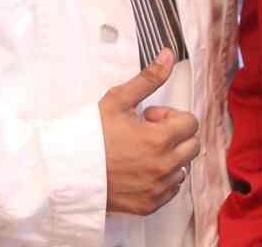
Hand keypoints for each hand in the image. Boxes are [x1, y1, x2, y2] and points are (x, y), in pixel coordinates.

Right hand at [100, 49, 198, 214]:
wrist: (69, 170)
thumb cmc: (91, 135)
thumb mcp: (118, 100)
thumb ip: (148, 78)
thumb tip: (168, 56)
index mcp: (160, 139)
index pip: (191, 123)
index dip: (171, 116)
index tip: (150, 117)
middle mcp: (164, 166)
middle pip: (192, 146)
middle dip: (175, 136)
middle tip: (147, 133)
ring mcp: (158, 188)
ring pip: (182, 168)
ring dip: (169, 158)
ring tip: (142, 152)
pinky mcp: (150, 204)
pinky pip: (171, 190)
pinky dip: (161, 179)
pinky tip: (140, 170)